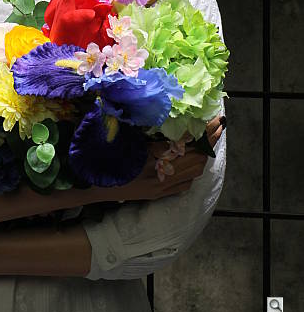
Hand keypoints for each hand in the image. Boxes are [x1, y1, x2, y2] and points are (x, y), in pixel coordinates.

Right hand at [101, 114, 224, 202]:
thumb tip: (169, 115)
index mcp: (151, 157)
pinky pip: (185, 185)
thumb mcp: (125, 137)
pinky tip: (190, 160)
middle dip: (210, 141)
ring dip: (203, 155)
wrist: (93, 185)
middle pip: (197, 158)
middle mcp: (160, 175)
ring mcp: (160, 187)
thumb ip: (147, 130)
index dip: (203, 131)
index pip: (186, 143)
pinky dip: (192, 171)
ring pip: (194, 171)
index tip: (215, 119)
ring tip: (207, 139)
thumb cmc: (104, 155)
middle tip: (218, 124)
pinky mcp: (158, 195)